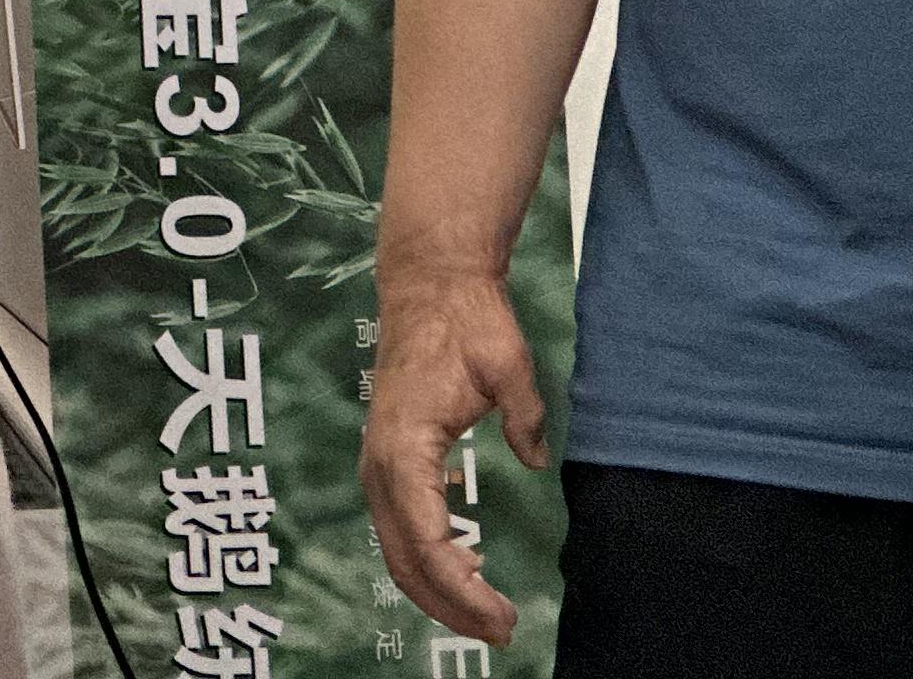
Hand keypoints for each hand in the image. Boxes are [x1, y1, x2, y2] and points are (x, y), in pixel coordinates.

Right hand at [359, 268, 548, 642]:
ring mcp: (378, 458)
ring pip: (394, 546)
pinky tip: (464, 567)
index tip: (504, 616)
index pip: (427, 541)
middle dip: (449, 604)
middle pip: (403, 557)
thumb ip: (524, 417)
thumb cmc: (466, 321)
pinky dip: (424, 556)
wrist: (429, 282)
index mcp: (404, 446)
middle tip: (502, 630)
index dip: (462, 589)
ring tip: (485, 612)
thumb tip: (535, 457)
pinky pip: (398, 523)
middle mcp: (380, 460)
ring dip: (435, 586)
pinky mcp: (388, 454)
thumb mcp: (507, 366)